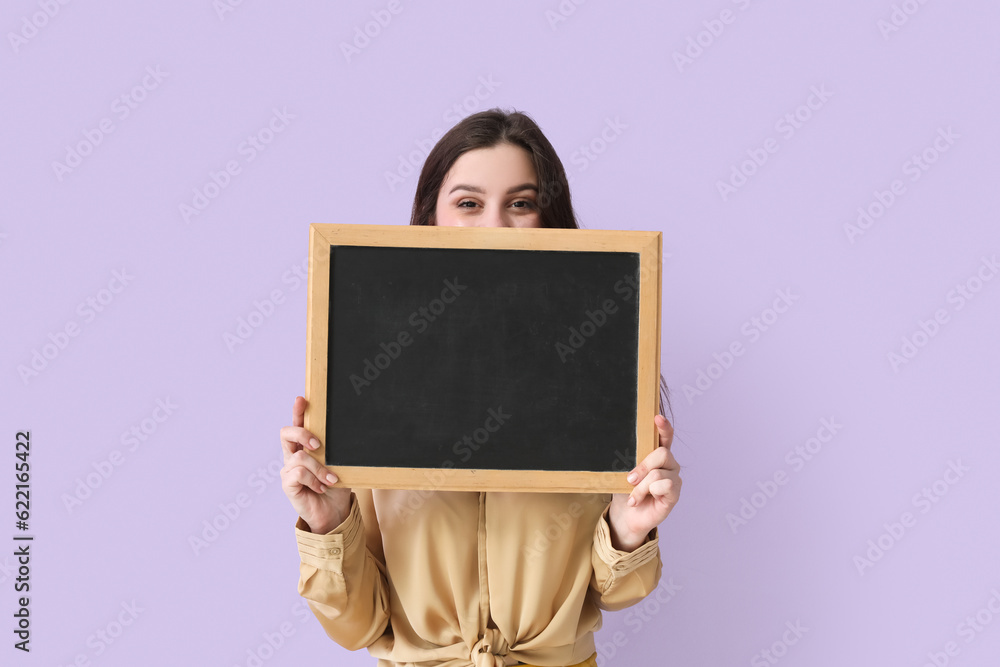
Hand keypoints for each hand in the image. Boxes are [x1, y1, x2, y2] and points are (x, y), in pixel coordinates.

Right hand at [279, 396, 352, 533]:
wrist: (334, 512)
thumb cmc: (337, 485)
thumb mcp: (341, 463)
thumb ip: (339, 450)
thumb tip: (353, 430)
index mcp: (305, 447)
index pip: (298, 424)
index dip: (297, 411)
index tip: (302, 399)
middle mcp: (293, 455)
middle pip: (286, 433)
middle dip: (302, 433)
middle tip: (318, 444)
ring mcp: (288, 469)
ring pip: (300, 458)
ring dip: (319, 468)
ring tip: (331, 479)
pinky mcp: (287, 484)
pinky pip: (299, 473)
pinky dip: (314, 479)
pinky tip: (321, 487)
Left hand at [608, 414, 681, 550]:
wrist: (626, 515)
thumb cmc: (625, 490)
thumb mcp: (623, 471)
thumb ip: (628, 458)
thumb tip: (620, 446)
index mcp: (657, 454)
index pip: (665, 436)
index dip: (664, 426)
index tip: (657, 417)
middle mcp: (669, 464)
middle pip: (662, 453)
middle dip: (643, 466)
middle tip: (629, 479)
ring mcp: (674, 478)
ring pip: (658, 473)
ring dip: (640, 486)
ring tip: (632, 496)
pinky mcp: (674, 494)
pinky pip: (665, 486)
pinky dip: (647, 493)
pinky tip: (638, 500)